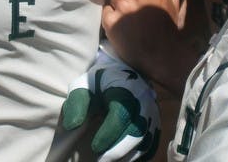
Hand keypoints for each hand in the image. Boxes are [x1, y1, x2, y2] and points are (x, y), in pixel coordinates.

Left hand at [62, 45, 159, 160]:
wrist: (123, 73)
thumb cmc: (98, 81)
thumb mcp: (83, 85)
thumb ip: (76, 103)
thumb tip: (71, 126)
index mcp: (125, 89)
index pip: (120, 115)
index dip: (108, 134)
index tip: (94, 147)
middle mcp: (144, 103)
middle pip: (136, 133)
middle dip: (117, 151)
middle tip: (99, 161)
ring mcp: (153, 115)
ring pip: (145, 143)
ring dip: (126, 156)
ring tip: (107, 161)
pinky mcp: (156, 126)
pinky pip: (151, 147)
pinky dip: (136, 157)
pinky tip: (121, 159)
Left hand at [103, 0, 196, 95]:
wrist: (161, 56)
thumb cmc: (168, 27)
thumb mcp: (172, 0)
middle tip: (131, 0)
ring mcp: (123, 7)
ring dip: (118, 4)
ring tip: (129, 17)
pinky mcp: (111, 20)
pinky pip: (106, 10)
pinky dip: (111, 16)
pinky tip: (122, 25)